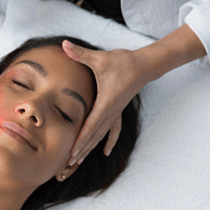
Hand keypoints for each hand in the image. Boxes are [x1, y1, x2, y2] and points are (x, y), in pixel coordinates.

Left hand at [62, 40, 150, 166]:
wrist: (145, 65)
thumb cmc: (123, 62)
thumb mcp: (100, 58)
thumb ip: (80, 53)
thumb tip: (64, 44)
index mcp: (106, 103)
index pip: (90, 126)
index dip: (80, 140)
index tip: (72, 153)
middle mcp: (111, 112)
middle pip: (94, 136)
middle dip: (81, 151)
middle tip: (68, 165)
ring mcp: (115, 113)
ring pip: (100, 136)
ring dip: (89, 149)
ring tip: (77, 162)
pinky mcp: (117, 111)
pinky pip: (111, 130)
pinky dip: (108, 141)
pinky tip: (106, 152)